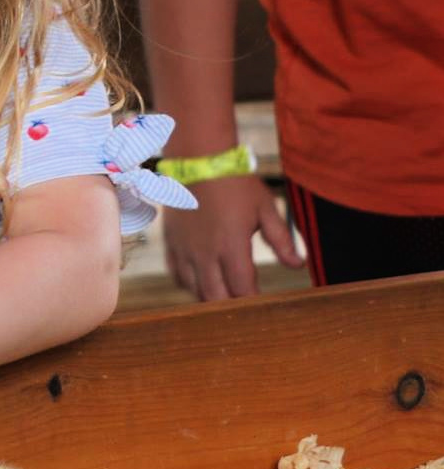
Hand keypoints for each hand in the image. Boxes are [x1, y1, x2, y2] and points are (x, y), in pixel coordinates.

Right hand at [162, 175, 303, 300]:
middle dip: (231, 306)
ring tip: (224, 298)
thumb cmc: (236, 181)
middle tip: (244, 308)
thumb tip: (297, 264)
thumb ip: (281, 240)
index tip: (263, 307)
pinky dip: (189, 284)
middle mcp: (205, 252)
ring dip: (210, 297)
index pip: (243, 289)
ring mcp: (184, 249)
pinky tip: (201, 282)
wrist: (197, 159)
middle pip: (216, 296)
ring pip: (194, 290)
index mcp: (231, 245)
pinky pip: (177, 275)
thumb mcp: (265, 208)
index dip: (253, 302)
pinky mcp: (171, 242)